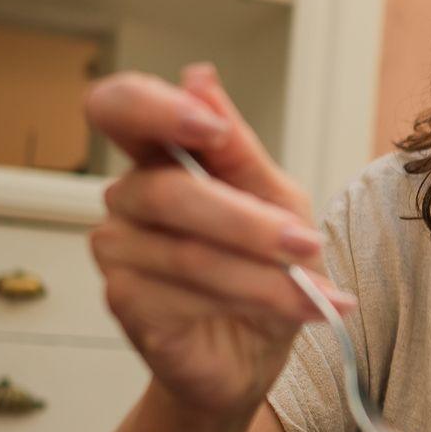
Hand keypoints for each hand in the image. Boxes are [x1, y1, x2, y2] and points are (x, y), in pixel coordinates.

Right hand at [84, 64, 352, 431]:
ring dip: (263, 276)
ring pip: (186, 252)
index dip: (154, 109)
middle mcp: (128, 198)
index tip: (211, 128)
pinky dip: (250, 302)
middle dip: (248, 223)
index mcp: (161, 157)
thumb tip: (198, 77)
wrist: (255, 354)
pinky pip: (182, 295)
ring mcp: (118, 251)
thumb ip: (239, 149)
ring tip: (313, 294)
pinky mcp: (124, 302)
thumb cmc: (266, 267)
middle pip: (167, 191)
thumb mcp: (278, 200)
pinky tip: (290, 312)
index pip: (119, 107)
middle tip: (306, 244)